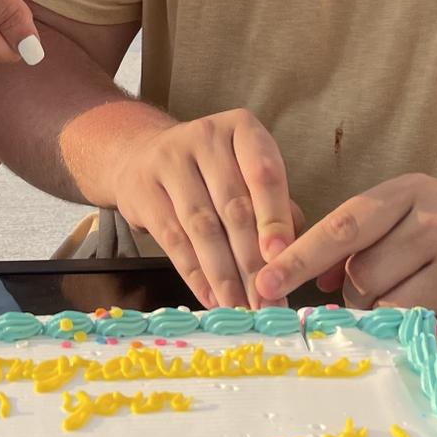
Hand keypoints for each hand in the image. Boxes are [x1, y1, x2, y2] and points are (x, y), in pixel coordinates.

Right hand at [110, 109, 297, 308]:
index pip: (263, 174)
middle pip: (234, 206)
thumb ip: (274, 206)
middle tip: (267, 302)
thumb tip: (294, 254)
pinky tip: (212, 298)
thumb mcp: (245, 170)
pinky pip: (173, 240)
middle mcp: (205, 137)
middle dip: (252, 261)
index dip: (274, 219)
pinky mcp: (143, 189)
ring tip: (241, 307)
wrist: (142, 154)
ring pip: (203, 227)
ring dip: (225, 275)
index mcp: (242, 129)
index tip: (281, 259)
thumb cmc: (211, 170)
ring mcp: (170, 161)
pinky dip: (195, 274)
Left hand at [254, 174, 436, 347]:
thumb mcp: (410, 209)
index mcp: (412, 192)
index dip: (300, 256)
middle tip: (372, 289)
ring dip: (383, 315)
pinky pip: (425, 334)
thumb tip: (321, 280)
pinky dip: (416, 333)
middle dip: (355, 293)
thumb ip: (361, 236)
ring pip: (391, 309)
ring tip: (402, 299)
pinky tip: (433, 314)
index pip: (344, 225)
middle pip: (365, 276)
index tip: (264, 280)